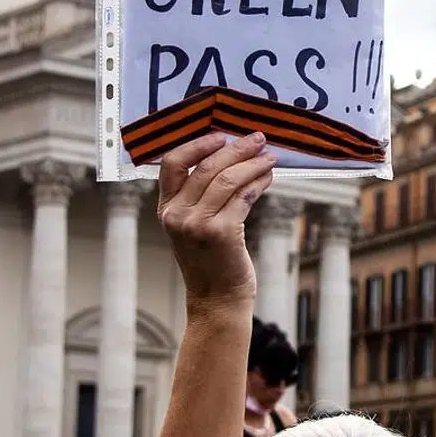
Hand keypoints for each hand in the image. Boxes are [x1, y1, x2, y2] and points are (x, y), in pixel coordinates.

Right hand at [157, 133, 275, 310]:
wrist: (217, 300)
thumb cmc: (211, 262)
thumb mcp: (193, 228)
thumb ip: (199, 198)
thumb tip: (230, 159)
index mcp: (166, 209)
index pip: (172, 164)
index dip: (197, 145)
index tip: (220, 136)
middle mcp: (177, 215)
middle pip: (206, 167)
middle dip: (236, 149)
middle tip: (257, 139)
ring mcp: (198, 224)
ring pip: (227, 179)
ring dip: (252, 163)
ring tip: (269, 158)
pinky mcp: (221, 233)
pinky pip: (243, 196)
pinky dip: (258, 182)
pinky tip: (267, 177)